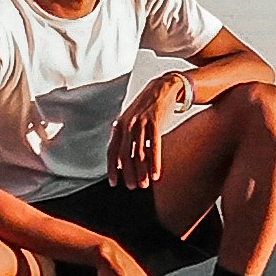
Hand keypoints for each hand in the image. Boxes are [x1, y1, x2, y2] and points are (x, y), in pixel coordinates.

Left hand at [109, 71, 194, 188]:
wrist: (164, 88)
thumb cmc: (147, 108)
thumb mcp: (131, 120)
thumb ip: (125, 138)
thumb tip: (121, 161)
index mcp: (119, 125)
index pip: (111, 150)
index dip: (111, 168)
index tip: (114, 182)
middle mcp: (127, 124)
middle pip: (124, 154)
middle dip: (128, 173)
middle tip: (132, 187)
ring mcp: (141, 123)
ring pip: (139, 153)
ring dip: (141, 171)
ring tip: (143, 185)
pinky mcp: (155, 122)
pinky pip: (154, 147)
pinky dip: (154, 162)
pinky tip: (155, 174)